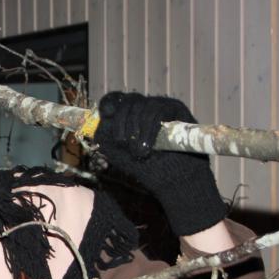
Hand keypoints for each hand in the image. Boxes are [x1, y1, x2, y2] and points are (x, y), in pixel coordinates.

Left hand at [94, 91, 225, 234]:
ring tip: (139, 152)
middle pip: (128, 101)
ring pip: (141, 105)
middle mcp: (145, 108)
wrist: (175, 179)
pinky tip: (148, 146)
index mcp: (130, 116)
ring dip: (136, 130)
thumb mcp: (120, 153)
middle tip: (122, 143)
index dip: (109, 103)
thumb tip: (102, 118)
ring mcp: (161, 106)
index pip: (116, 100)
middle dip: (120, 121)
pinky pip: (158, 111)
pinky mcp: (176, 108)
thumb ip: (107, 135)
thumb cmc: (148, 167)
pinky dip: (149, 129)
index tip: (106, 113)